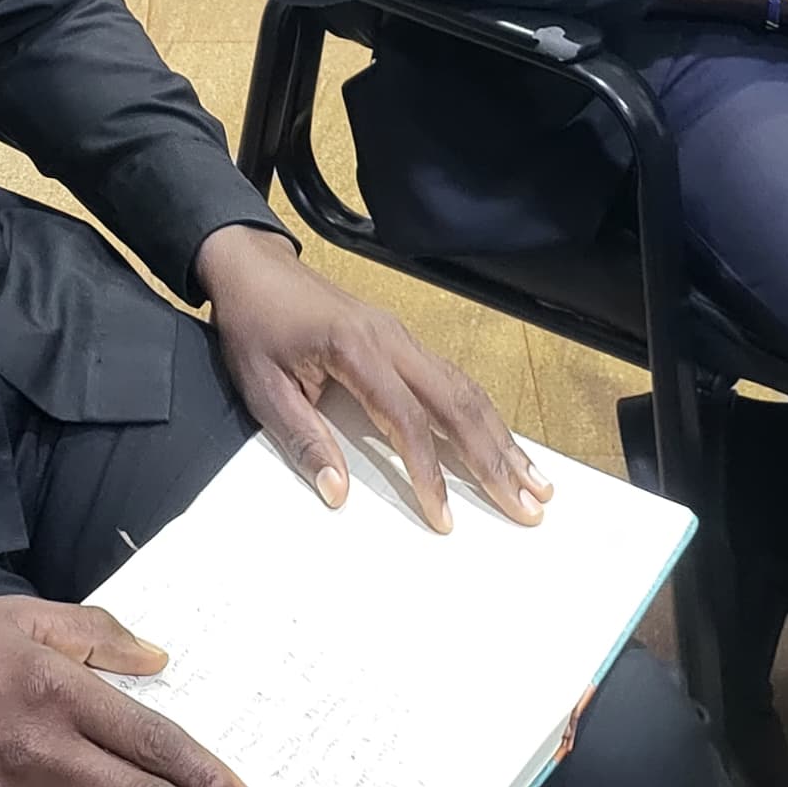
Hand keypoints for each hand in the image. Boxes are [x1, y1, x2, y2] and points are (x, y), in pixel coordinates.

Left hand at [194, 223, 550, 532]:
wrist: (253, 268)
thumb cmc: (254, 323)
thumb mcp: (261, 386)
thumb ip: (302, 438)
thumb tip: (337, 492)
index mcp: (355, 348)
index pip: (406, 419)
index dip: (428, 472)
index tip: (443, 518)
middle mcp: (390, 338)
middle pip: (456, 400)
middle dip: (495, 457)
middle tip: (528, 505)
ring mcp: (400, 336)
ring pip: (464, 387)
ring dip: (501, 437)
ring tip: (534, 482)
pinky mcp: (400, 339)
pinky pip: (450, 378)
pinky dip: (482, 414)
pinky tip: (500, 441)